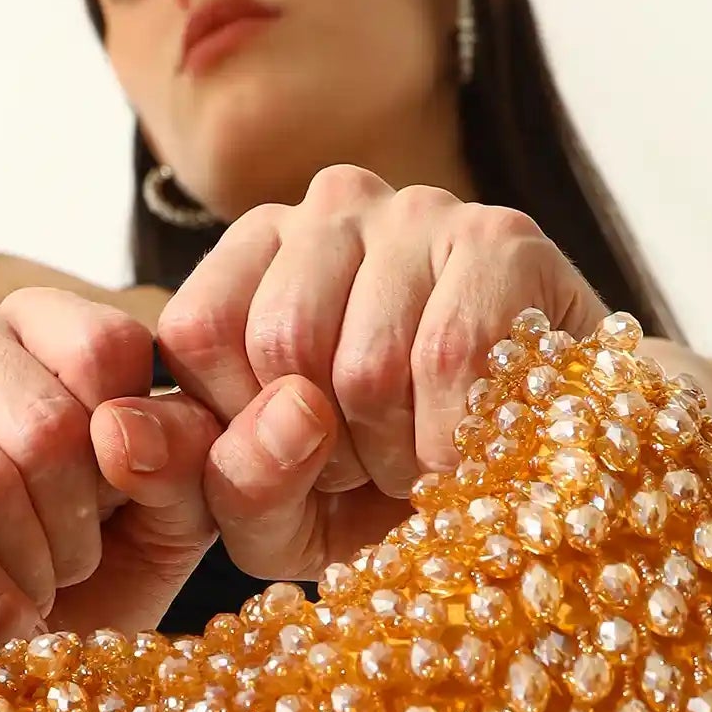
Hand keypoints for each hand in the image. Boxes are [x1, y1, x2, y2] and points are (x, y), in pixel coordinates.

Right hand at [0, 286, 354, 639]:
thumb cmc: (74, 563)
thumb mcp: (166, 512)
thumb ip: (223, 457)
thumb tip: (299, 408)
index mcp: (36, 318)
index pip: (107, 350)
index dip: (132, 454)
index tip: (123, 504)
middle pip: (47, 422)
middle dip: (79, 524)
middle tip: (74, 563)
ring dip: (30, 567)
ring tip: (34, 591)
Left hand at [147, 164, 611, 582]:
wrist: (555, 474)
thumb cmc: (397, 484)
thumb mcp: (282, 506)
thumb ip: (205, 477)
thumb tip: (157, 428)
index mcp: (259, 252)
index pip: (194, 332)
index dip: (242, 427)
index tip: (299, 458)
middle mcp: (331, 204)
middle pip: (275, 347)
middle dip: (324, 449)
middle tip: (375, 465)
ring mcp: (420, 211)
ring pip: (361, 368)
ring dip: (397, 454)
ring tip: (428, 456)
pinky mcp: (503, 241)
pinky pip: (448, 368)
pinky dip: (459, 446)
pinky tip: (480, 446)